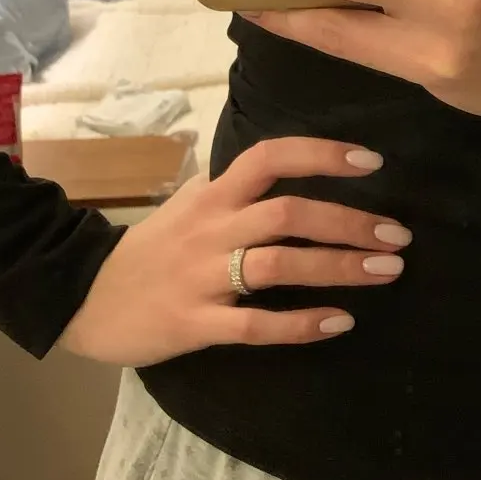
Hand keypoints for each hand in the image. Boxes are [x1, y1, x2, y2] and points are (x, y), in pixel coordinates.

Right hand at [59, 137, 409, 364]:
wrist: (82, 298)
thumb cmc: (148, 252)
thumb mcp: (187, 205)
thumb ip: (233, 187)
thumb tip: (282, 164)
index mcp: (212, 195)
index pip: (270, 157)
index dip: (322, 155)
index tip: (374, 162)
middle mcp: (212, 229)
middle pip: (288, 213)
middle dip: (350, 221)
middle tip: (398, 235)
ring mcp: (203, 277)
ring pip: (280, 265)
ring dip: (339, 266)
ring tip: (387, 271)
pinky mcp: (195, 323)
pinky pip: (256, 324)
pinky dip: (302, 324)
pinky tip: (340, 322)